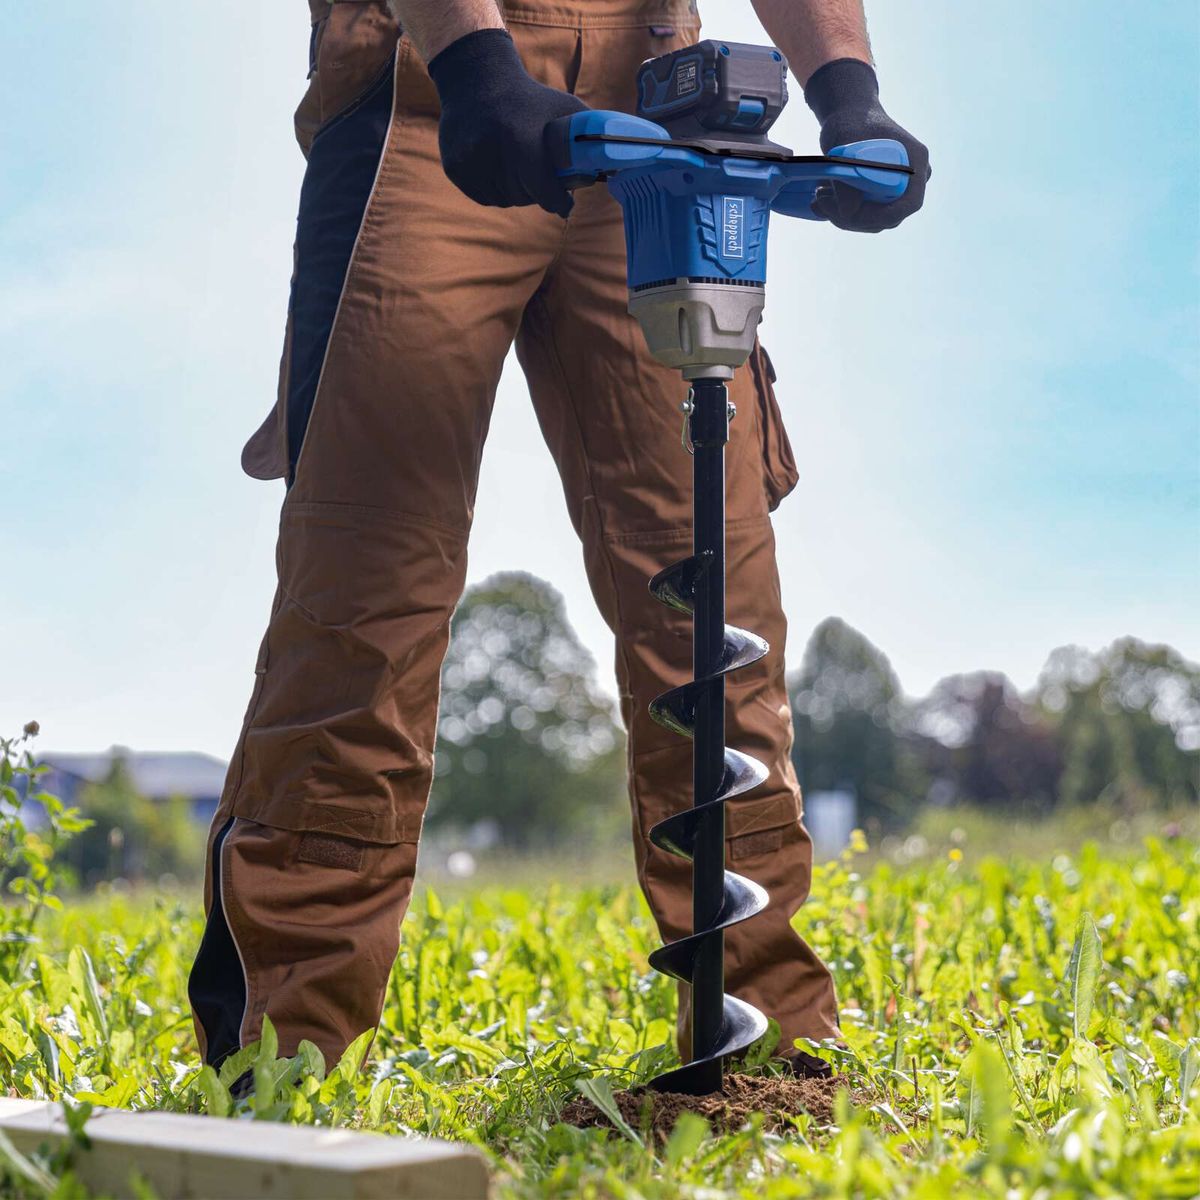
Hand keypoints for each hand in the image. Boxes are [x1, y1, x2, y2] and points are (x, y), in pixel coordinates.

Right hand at [428, 29, 586, 216]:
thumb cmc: (530, 99)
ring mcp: (470, 161)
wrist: (477, 79)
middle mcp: (491, 152)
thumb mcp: (563, 109)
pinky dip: (494, 190)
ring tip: (517, 167)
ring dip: (515, 192)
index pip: (544, 191)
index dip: (558, 202)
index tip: (565, 205)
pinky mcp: (455, 167)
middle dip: (536, 191)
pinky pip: (483, 197)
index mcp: (520, 139)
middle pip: (524, 198)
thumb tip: (616, 165)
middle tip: (540, 177)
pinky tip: (498, 167)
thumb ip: (588, 137)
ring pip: (503, 201)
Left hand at [804, 58, 929, 232]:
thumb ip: (847, 182)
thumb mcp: (843, 149)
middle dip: (853, 218)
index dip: (881, 216)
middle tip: (821, 201)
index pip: (908, 203)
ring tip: (818, 196)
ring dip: (843, 216)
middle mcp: (913, 179)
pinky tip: (822, 199)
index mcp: (915, 161)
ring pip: (874, 220)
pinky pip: (866, 214)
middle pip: (889, 217)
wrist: (851, 115)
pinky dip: (843, 213)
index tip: (848, 214)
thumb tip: (849, 214)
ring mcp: (899, 188)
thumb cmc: (851, 123)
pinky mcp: (883, 195)